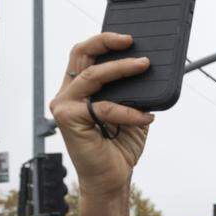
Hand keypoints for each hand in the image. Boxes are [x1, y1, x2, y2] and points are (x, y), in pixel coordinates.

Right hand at [48, 32, 154, 197]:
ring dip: (121, 68)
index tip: (127, 36)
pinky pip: (103, 107)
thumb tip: (150, 70)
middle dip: (106, 42)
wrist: (111, 179)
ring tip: (144, 65)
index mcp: (79, 89)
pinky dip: (128, 111)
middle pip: (80, 54)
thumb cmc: (119, 146)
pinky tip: (147, 116)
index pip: (84, 54)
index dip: (103, 41)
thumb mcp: (132, 113)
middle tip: (131, 40)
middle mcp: (67, 94)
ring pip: (92, 75)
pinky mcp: (68, 120)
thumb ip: (134, 93)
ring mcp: (64, 106)